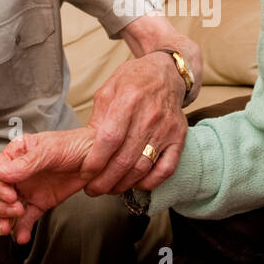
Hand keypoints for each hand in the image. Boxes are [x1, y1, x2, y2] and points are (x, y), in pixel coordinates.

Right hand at [0, 129, 96, 243]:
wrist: (98, 159)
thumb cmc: (74, 145)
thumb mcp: (49, 150)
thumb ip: (25, 164)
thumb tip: (2, 173)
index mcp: (15, 155)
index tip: (9, 195)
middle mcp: (17, 174)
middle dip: (0, 207)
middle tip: (15, 210)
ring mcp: (27, 189)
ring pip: (6, 209)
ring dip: (6, 220)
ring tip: (13, 226)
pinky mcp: (39, 203)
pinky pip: (26, 218)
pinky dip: (21, 229)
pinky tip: (22, 236)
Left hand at [82, 51, 187, 196]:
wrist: (166, 74)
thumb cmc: (132, 81)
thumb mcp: (108, 90)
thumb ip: (97, 118)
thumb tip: (87, 149)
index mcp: (128, 99)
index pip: (109, 140)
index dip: (95, 162)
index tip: (85, 174)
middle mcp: (150, 115)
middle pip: (125, 159)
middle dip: (105, 181)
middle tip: (93, 190)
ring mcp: (167, 128)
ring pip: (143, 167)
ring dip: (123, 185)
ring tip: (109, 189)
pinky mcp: (179, 137)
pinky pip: (166, 168)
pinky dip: (150, 182)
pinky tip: (136, 184)